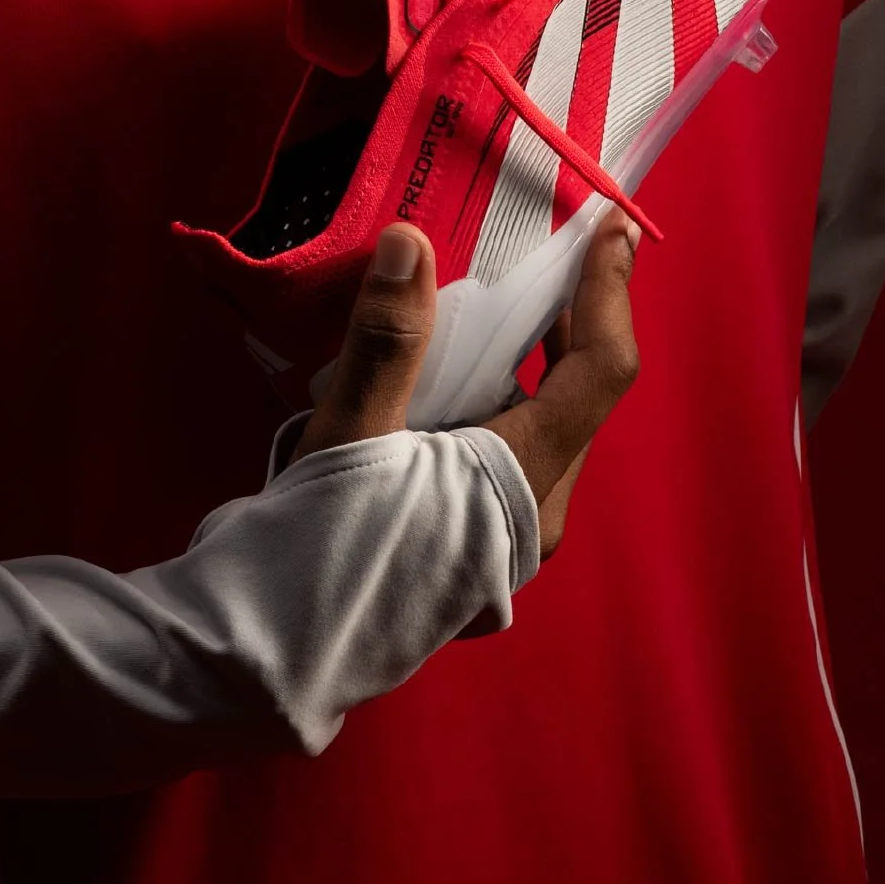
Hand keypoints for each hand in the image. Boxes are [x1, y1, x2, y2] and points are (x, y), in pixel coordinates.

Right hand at [291, 216, 640, 558]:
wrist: (275, 654)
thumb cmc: (322, 545)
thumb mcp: (351, 434)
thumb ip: (388, 338)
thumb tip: (412, 242)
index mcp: (522, 481)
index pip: (599, 373)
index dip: (610, 293)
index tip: (610, 229)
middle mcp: (535, 515)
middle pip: (577, 398)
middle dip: (566, 321)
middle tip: (538, 253)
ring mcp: (508, 542)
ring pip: (544, 430)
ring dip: (526, 364)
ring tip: (484, 307)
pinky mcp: (476, 553)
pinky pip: (510, 458)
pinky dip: (496, 403)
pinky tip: (445, 383)